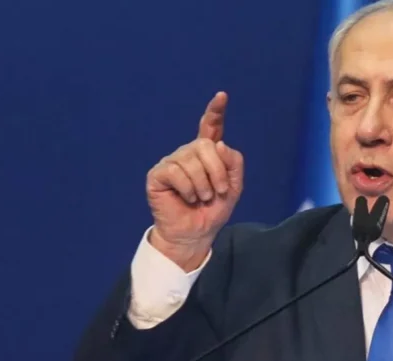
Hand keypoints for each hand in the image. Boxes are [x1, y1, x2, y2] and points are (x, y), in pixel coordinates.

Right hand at [145, 91, 243, 270]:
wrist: (196, 233)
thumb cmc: (213, 210)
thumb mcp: (233, 187)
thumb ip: (233, 164)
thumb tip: (218, 143)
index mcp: (207, 154)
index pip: (210, 127)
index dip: (215, 111)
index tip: (222, 96)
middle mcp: (188, 153)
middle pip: (206, 145)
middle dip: (218, 171)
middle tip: (218, 192)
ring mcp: (172, 162)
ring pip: (192, 160)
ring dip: (204, 185)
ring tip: (201, 199)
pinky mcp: (158, 174)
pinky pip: (177, 171)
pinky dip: (188, 189)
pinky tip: (187, 198)